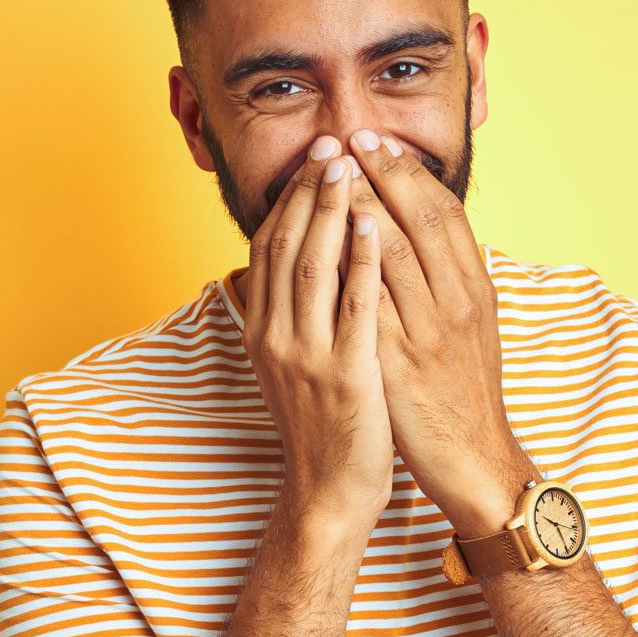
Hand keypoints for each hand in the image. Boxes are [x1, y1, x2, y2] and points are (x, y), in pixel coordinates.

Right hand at [242, 141, 391, 538]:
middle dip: (309, 189)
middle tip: (331, 143)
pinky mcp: (344, 374)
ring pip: (314, 264)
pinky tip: (375, 223)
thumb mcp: (292, 366)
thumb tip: (297, 264)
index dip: (289, 197)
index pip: (269, 246)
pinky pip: (354, 305)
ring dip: (332, 209)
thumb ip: (292, 316)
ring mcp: (306, 355)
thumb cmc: (322, 427)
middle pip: (287, 244)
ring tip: (349, 164)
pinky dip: (362, 259)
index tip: (312, 157)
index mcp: (262, 331)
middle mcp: (275, 336)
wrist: (328, 493)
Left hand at [341, 128, 533, 535]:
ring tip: (331, 172)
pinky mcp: (400, 362)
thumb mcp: (468, 328)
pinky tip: (326, 240)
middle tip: (350, 136)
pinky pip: (371, 303)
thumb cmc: (464, 393)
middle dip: (384, 172)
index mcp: (475, 288)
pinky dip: (351, 266)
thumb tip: (419, 238)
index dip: (410, 172)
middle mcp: (458, 301)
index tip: (380, 141)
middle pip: (420, 218)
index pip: (443, 212)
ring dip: (359, 205)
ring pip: (394, 251)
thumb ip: (447, 283)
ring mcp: (430, 330)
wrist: (474, 460)